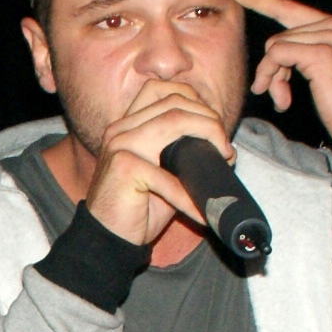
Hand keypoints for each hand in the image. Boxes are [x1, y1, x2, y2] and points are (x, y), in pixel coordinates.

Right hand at [83, 77, 233, 247]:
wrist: (106, 241)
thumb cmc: (136, 210)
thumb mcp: (162, 175)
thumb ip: (184, 156)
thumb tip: (224, 150)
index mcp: (126, 125)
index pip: (161, 90)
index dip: (194, 99)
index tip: (214, 125)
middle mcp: (120, 130)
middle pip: (174, 102)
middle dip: (209, 119)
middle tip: (225, 147)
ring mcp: (120, 146)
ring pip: (174, 121)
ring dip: (207, 136)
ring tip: (222, 160)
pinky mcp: (124, 168)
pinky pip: (169, 176)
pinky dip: (190, 195)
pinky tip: (202, 211)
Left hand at [231, 0, 331, 158]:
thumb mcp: (329, 74)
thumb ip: (306, 56)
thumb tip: (275, 55)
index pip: (290, 9)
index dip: (261, 0)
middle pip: (278, 36)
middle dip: (271, 68)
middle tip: (271, 93)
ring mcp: (330, 37)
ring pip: (275, 47)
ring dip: (272, 77)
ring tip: (282, 100)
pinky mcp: (321, 54)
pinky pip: (277, 55)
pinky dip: (272, 76)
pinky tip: (284, 100)